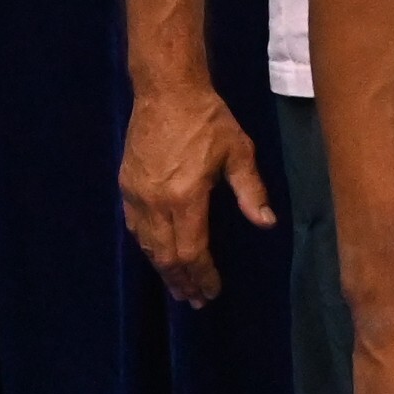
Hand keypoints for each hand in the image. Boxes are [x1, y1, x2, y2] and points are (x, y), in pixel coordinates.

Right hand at [119, 83, 276, 307]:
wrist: (166, 92)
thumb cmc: (208, 120)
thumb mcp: (239, 152)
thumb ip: (251, 191)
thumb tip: (266, 224)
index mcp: (185, 198)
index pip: (192, 251)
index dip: (202, 275)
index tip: (212, 291)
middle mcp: (156, 203)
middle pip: (166, 256)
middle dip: (182, 281)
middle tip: (195, 300)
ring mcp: (137, 196)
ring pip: (147, 246)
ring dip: (163, 269)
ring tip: (179, 286)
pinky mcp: (126, 186)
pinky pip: (135, 227)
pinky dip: (148, 247)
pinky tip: (159, 254)